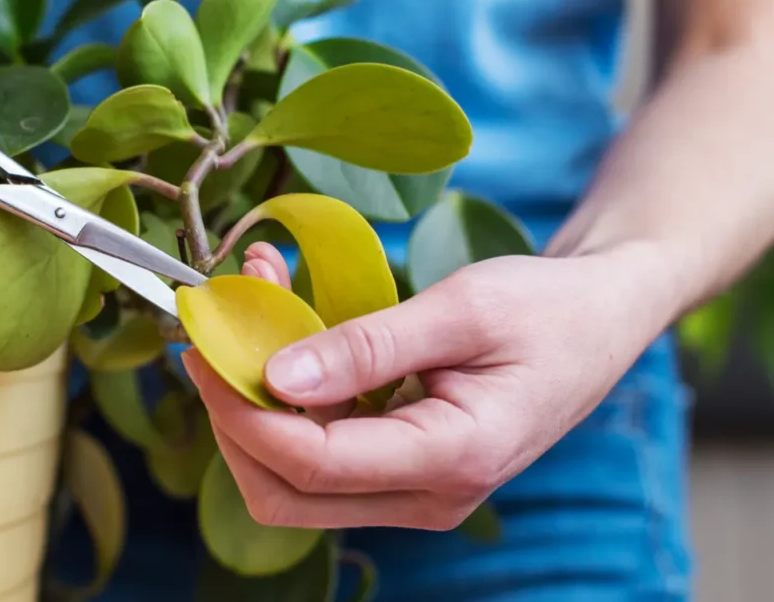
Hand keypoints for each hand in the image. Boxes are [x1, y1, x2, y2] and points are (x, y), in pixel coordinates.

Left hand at [181, 241, 673, 528]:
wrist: (600, 320)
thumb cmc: (547, 308)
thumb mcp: (462, 308)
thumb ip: (368, 346)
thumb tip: (276, 377)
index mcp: (453, 459)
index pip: (312, 463)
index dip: (242, 408)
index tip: (204, 344)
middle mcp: (429, 496)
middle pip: (286, 494)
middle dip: (232, 421)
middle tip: (208, 341)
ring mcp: (414, 491)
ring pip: (295, 483)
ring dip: (254, 406)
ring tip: (247, 313)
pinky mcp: (402, 469)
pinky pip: (323, 455)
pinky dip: (288, 402)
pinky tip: (282, 333)